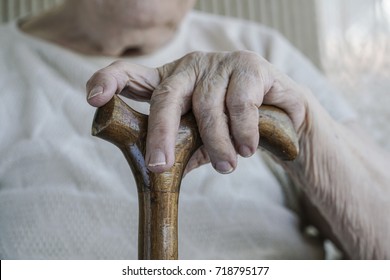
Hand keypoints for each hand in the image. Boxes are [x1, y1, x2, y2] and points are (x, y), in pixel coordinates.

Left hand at [86, 51, 307, 173]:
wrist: (280, 115)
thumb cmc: (231, 127)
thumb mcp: (201, 141)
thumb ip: (181, 151)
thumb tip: (158, 173)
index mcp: (171, 82)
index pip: (132, 75)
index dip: (109, 82)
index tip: (94, 99)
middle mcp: (190, 67)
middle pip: (166, 96)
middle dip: (161, 134)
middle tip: (160, 166)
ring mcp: (219, 62)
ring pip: (207, 106)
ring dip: (216, 144)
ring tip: (227, 166)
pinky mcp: (249, 65)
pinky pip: (239, 103)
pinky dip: (242, 132)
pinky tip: (247, 148)